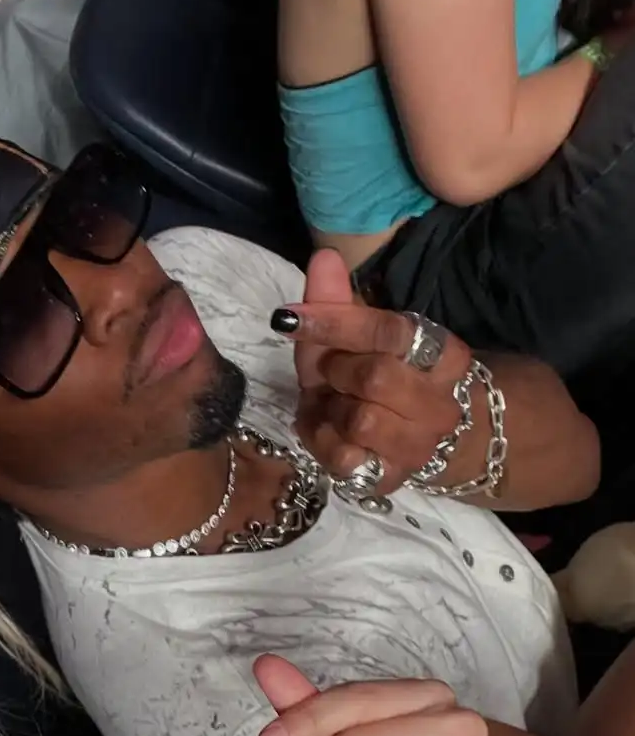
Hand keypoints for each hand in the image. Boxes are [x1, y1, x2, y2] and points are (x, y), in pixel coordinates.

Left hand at [280, 250, 470, 489]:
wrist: (416, 442)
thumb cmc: (383, 380)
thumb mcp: (356, 339)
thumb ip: (338, 301)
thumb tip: (323, 258)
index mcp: (444, 355)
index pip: (390, 331)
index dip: (336, 321)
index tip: (290, 316)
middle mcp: (442, 403)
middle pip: (376, 376)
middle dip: (337, 369)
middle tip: (329, 370)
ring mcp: (420, 446)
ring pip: (362, 419)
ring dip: (331, 407)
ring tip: (333, 402)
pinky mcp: (391, 478)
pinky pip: (345, 458)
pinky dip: (322, 440)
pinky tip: (326, 429)